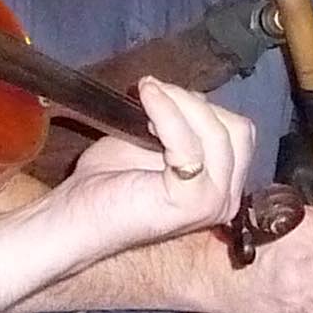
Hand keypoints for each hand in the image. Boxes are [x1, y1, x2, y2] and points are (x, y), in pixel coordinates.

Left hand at [55, 79, 257, 256]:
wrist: (75, 218)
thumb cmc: (106, 185)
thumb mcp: (151, 144)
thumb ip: (179, 124)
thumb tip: (190, 95)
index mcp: (222, 187)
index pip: (238, 132)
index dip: (203, 106)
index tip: (163, 96)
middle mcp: (226, 199)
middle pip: (236, 130)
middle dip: (195, 103)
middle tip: (155, 95)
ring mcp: (213, 202)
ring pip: (217, 133)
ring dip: (180, 104)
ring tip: (147, 97)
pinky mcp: (192, 201)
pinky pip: (189, 145)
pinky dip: (167, 114)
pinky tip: (146, 98)